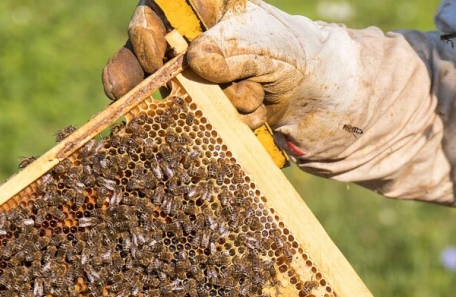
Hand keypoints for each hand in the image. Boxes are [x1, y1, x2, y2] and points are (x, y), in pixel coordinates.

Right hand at [102, 1, 361, 154]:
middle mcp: (191, 44)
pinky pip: (200, 125)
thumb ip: (232, 49)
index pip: (157, 12)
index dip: (146, 34)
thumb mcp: (269, 46)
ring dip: (219, 103)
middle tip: (128, 93)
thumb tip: (194, 60)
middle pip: (147, 57)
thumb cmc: (298, 58)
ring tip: (257, 95)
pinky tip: (261, 114)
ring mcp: (197, 83)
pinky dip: (232, 124)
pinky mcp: (208, 117)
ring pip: (177, 97)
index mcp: (204, 11)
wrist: (327, 103)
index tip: (158, 59)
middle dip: (141, 77)